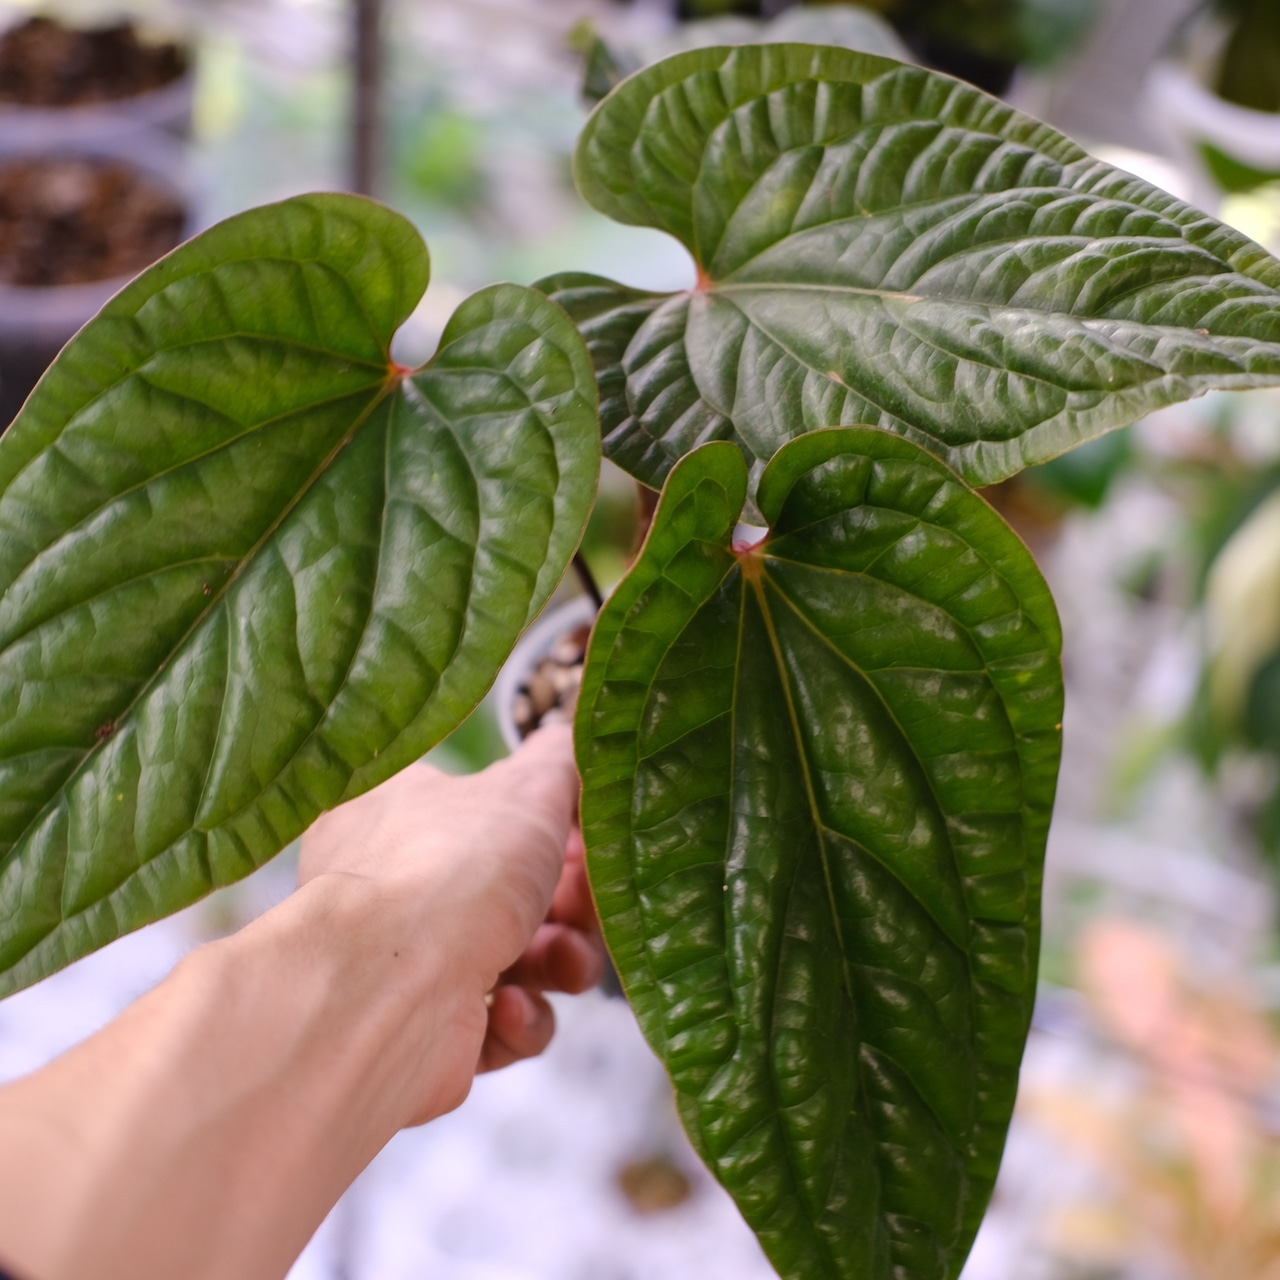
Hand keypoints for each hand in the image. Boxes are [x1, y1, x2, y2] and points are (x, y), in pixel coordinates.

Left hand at [298, 725, 603, 1117]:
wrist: (387, 991)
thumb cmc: (453, 869)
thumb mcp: (527, 787)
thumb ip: (559, 759)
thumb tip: (571, 733)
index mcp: (407, 814)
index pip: (494, 818)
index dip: (557, 834)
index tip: (597, 846)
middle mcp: (400, 887)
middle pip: (519, 896)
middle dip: (571, 908)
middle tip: (588, 912)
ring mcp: (411, 965)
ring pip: (520, 965)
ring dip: (560, 964)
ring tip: (562, 966)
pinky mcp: (429, 1034)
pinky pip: (499, 1027)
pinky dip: (521, 1020)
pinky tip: (510, 1009)